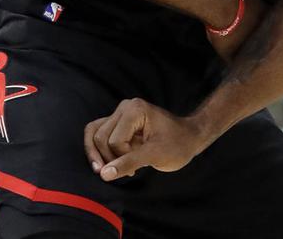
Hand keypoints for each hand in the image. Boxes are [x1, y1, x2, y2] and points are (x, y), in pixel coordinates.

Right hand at [83, 99, 205, 181]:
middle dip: (110, 158)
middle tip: (128, 171)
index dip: (122, 158)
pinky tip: (110, 164)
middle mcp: (124, 107)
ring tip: (110, 170)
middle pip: (99, 137)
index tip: (138, 168)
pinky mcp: (118, 123)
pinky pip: (98, 135)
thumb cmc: (178, 144)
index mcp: (135, 110)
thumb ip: (129, 162)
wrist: (189, 138)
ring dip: (99, 155)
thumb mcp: (156, 155)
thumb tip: (104, 174)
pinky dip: (100, 151)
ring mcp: (120, 114)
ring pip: (94, 135)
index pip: (114, 140)